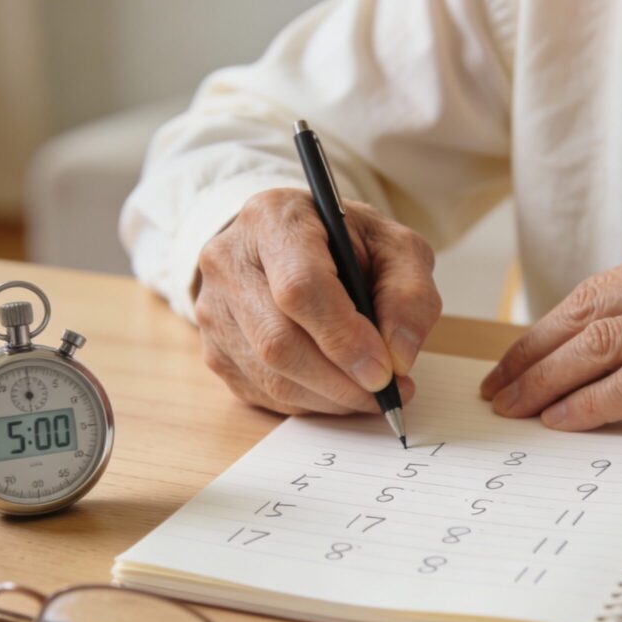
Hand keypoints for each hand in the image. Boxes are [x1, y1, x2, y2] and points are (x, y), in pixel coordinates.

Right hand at [195, 188, 441, 414]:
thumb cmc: (345, 243)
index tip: (384, 371)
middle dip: (340, 381)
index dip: (343, 338)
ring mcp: (212, 308)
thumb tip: (399, 358)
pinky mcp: (213, 349)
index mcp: (274, 220)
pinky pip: (262, 393)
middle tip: (385, 392)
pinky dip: (310, 402)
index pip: (299, 288)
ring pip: (270, 376)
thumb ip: (409, 294)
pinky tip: (337, 389)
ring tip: (370, 393)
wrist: (290, 246)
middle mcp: (229, 260)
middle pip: (279, 342)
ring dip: (329, 398)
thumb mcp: (394, 247)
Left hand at [480, 232, 621, 449]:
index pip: (599, 289)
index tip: (517, 356)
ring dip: (545, 381)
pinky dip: (588, 404)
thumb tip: (611, 349)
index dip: (549, 326)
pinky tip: (561, 420)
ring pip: (600, 345)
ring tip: (514, 407)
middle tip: (498, 386)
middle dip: (531, 353)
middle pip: (587, 312)